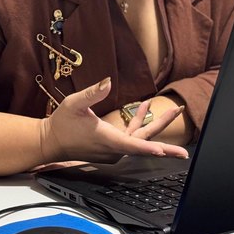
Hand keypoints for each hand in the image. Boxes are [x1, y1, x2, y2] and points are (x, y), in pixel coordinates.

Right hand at [38, 77, 187, 164]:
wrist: (51, 142)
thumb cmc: (61, 123)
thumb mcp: (74, 103)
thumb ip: (92, 93)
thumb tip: (107, 82)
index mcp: (107, 140)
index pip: (133, 146)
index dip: (150, 148)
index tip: (165, 151)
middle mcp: (114, 149)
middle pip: (145, 143)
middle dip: (166, 139)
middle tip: (183, 139)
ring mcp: (114, 150)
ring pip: (141, 140)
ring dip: (155, 124)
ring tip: (173, 110)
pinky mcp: (112, 147)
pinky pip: (132, 137)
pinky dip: (140, 123)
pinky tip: (143, 107)